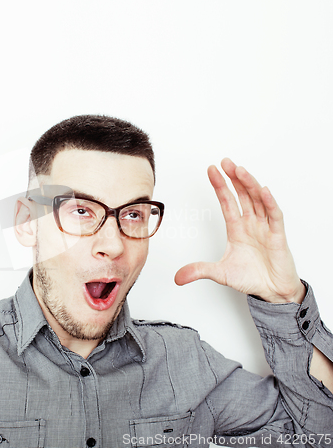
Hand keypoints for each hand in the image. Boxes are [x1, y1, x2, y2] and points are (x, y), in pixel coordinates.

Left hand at [174, 158, 304, 303]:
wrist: (273, 292)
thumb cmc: (251, 278)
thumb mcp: (220, 273)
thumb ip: (199, 271)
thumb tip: (177, 277)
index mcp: (237, 228)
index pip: (227, 202)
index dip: (220, 186)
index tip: (211, 170)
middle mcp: (251, 224)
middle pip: (242, 195)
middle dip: (233, 178)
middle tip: (225, 162)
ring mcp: (265, 228)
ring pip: (257, 200)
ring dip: (249, 184)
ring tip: (239, 170)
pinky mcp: (278, 236)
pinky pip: (274, 215)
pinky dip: (269, 202)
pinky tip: (262, 189)